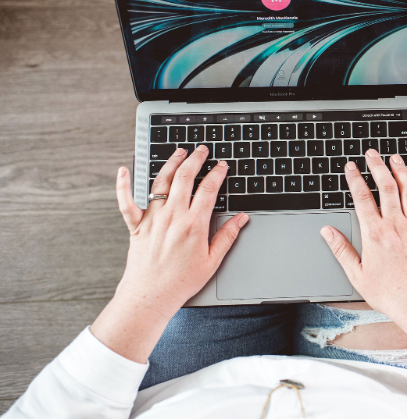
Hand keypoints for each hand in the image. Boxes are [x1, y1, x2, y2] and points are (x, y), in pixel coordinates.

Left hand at [113, 145, 247, 317]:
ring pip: (161, 182)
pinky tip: (123, 171)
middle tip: (202, 150)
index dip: (217, 173)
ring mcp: (152, 218)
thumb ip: (228, 236)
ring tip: (179, 153)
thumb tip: (241, 219)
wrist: (150, 296)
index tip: (222, 166)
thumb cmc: (180, 282)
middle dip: (196, 159)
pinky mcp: (136, 226)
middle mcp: (172, 216)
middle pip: (185, 177)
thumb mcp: (212, 261)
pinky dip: (123, 185)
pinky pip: (126, 202)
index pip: (208, 189)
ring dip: (171, 163)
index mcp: (194, 224)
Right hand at [321, 149, 406, 324]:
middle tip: (372, 153)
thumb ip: (341, 250)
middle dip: (377, 166)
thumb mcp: (356, 275)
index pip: (362, 198)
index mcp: (375, 234)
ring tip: (395, 158)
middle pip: (386, 187)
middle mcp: (396, 226)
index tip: (350, 166)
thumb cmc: (388, 293)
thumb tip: (327, 232)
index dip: (355, 178)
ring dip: (402, 172)